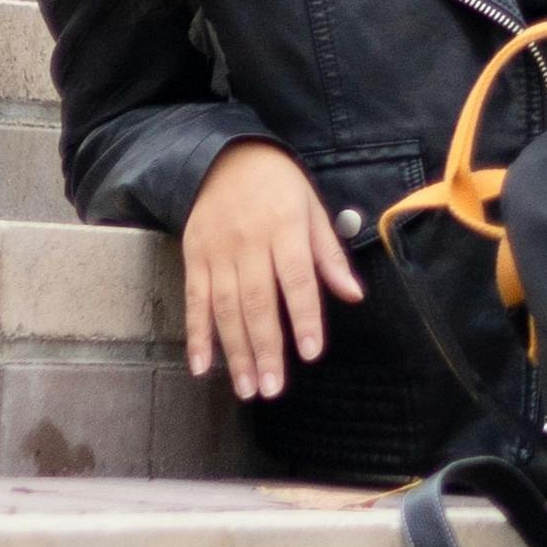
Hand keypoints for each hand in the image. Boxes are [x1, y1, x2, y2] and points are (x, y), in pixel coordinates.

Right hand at [183, 138, 364, 396]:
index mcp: (285, 228)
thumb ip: (329, 256)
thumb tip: (353, 295)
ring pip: (225, 308)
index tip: (310, 354)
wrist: (224, 158)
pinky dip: (196, 335)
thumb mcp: (312, 209)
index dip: (304, 317)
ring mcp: (217, 252)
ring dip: (236, 352)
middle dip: (266, 349)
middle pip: (258, 302)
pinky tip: (201, 366)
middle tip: (273, 388)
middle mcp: (249, 243)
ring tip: (247, 388)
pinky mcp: (193, 258)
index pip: (297, 279)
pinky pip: (193, 301)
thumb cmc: (279, 187)